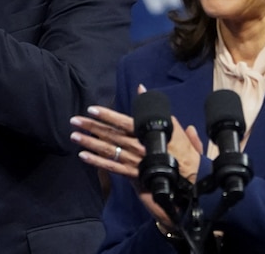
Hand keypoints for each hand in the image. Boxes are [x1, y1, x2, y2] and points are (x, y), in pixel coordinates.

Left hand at [71, 86, 204, 228]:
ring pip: (108, 151)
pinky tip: (83, 156)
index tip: (91, 109)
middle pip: (110, 135)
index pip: (123, 122)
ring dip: (89, 143)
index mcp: (146, 132)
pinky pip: (112, 168)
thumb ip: (152, 107)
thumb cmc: (181, 148)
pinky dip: (96, 162)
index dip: (107, 116)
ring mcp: (134, 161)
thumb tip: (141, 87)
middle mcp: (138, 146)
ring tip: (74, 136)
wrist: (190, 177)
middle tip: (74, 120)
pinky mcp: (133, 175)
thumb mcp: (171, 122)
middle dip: (91, 127)